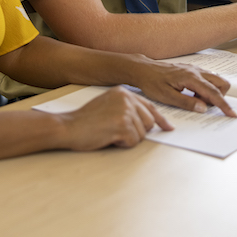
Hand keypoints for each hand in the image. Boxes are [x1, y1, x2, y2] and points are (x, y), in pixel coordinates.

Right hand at [58, 86, 172, 150]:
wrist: (68, 127)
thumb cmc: (86, 120)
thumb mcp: (108, 106)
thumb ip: (127, 109)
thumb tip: (148, 121)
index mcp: (123, 92)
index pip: (149, 106)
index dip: (160, 119)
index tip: (168, 127)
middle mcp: (126, 98)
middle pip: (149, 122)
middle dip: (137, 132)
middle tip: (118, 132)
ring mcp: (125, 110)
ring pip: (142, 134)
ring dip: (128, 139)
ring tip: (110, 133)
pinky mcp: (122, 124)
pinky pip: (133, 141)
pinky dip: (123, 144)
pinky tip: (109, 137)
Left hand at [128, 57, 236, 116]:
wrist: (143, 69)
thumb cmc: (152, 82)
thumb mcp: (167, 97)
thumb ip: (186, 102)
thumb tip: (203, 108)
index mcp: (191, 78)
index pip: (214, 93)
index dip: (224, 105)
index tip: (232, 114)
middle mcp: (196, 71)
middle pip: (221, 83)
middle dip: (219, 96)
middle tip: (203, 105)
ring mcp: (195, 69)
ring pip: (215, 80)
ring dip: (211, 93)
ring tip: (194, 100)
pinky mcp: (192, 70)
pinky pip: (207, 79)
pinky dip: (204, 89)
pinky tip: (191, 94)